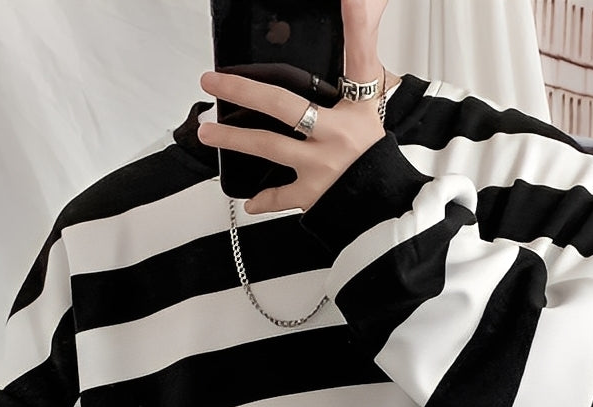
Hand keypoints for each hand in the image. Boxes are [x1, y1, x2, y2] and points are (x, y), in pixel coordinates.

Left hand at [198, 0, 393, 214]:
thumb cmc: (373, 152)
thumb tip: (358, 5)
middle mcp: (336, 136)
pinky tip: (248, 199)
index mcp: (354, 109)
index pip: (358, 59)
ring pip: (269, 147)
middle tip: (212, 82)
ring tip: (207, 131)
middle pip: (284, 106)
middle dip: (244, 91)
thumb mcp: (369, 103)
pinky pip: (282, 197)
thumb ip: (358, 58)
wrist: (386, 201)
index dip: (358, 26)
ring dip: (234, 139)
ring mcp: (322, 168)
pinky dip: (264, 199)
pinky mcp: (314, 195)